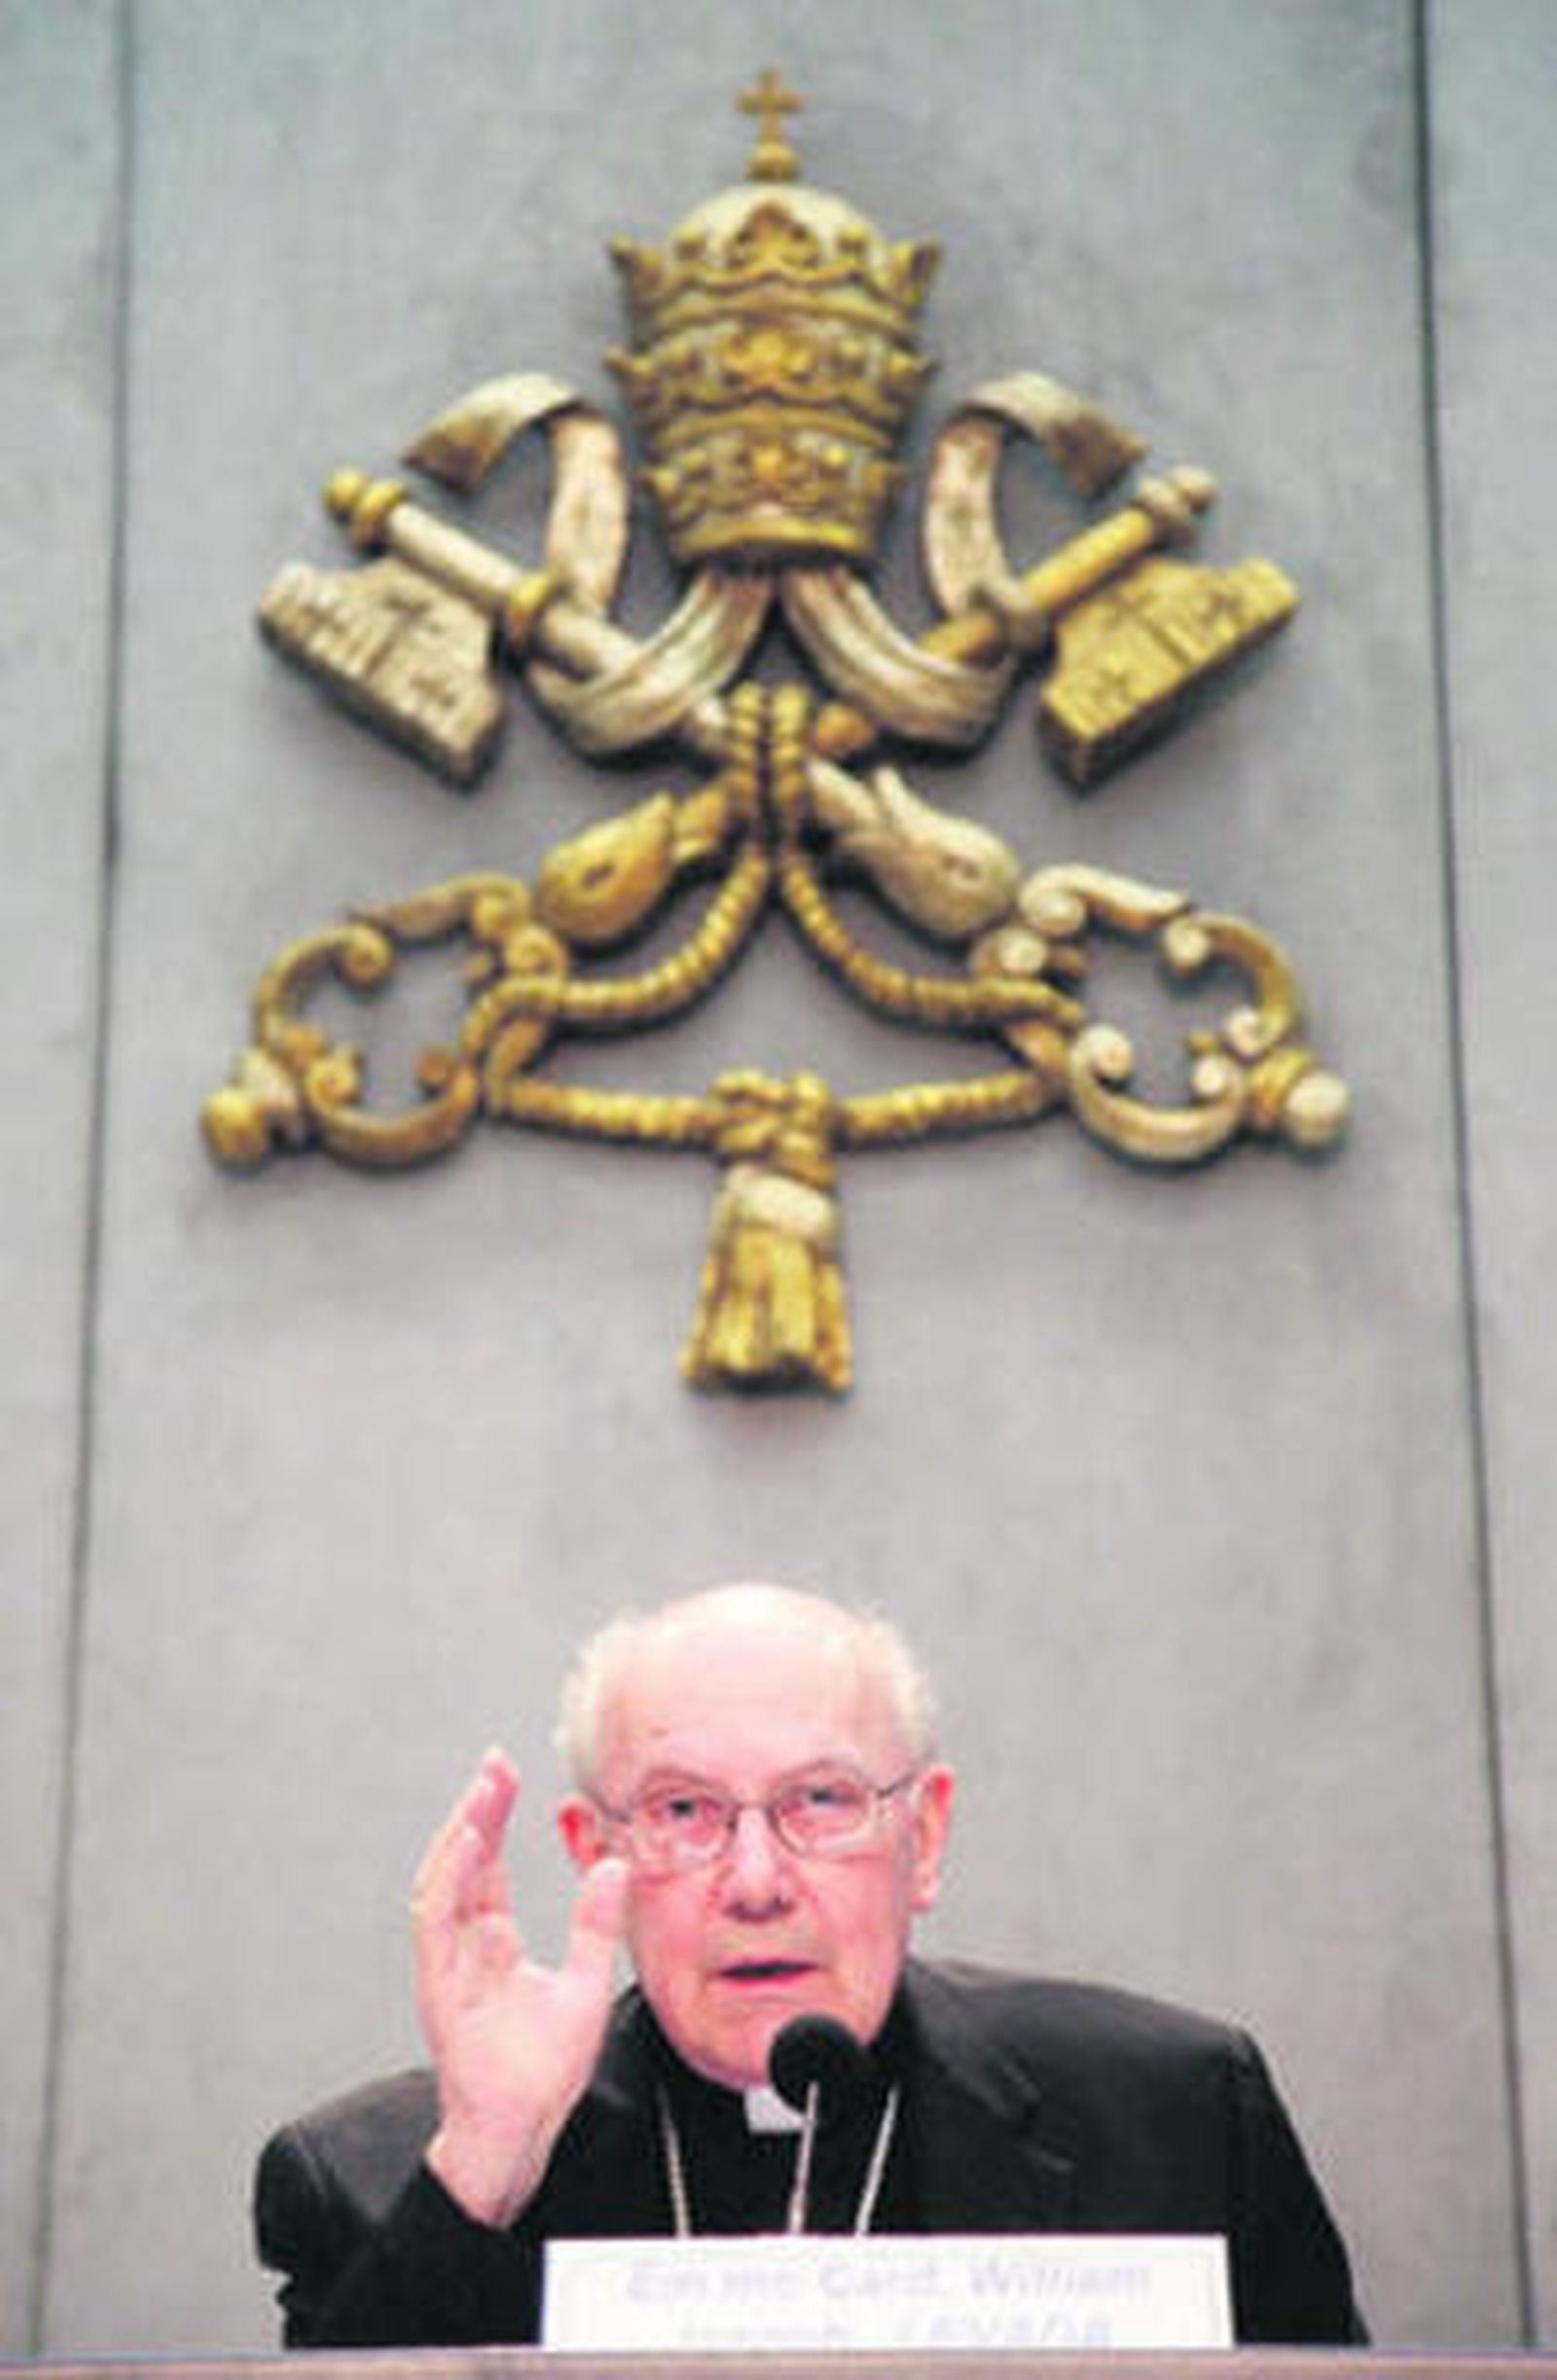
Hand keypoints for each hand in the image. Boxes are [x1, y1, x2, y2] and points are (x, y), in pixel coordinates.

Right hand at [410, 1747, 629, 2224]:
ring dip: (461, 1836)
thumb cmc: (544, 2072)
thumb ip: (595, 1926)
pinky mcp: (440, 1989)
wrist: (519, 2131)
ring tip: (483, 1793)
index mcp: (492, 1943)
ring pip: (442, 1885)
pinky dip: (451, 1883)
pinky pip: (438, 1926)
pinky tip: (470, 1847)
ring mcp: (447, 1966)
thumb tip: (613, 1866)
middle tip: (495, 1764)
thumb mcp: (585, 1985)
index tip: (505, 1773)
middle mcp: (464, 1947)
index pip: (488, 1867)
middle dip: (476, 1811)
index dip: (494, 1818)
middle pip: (463, 1864)